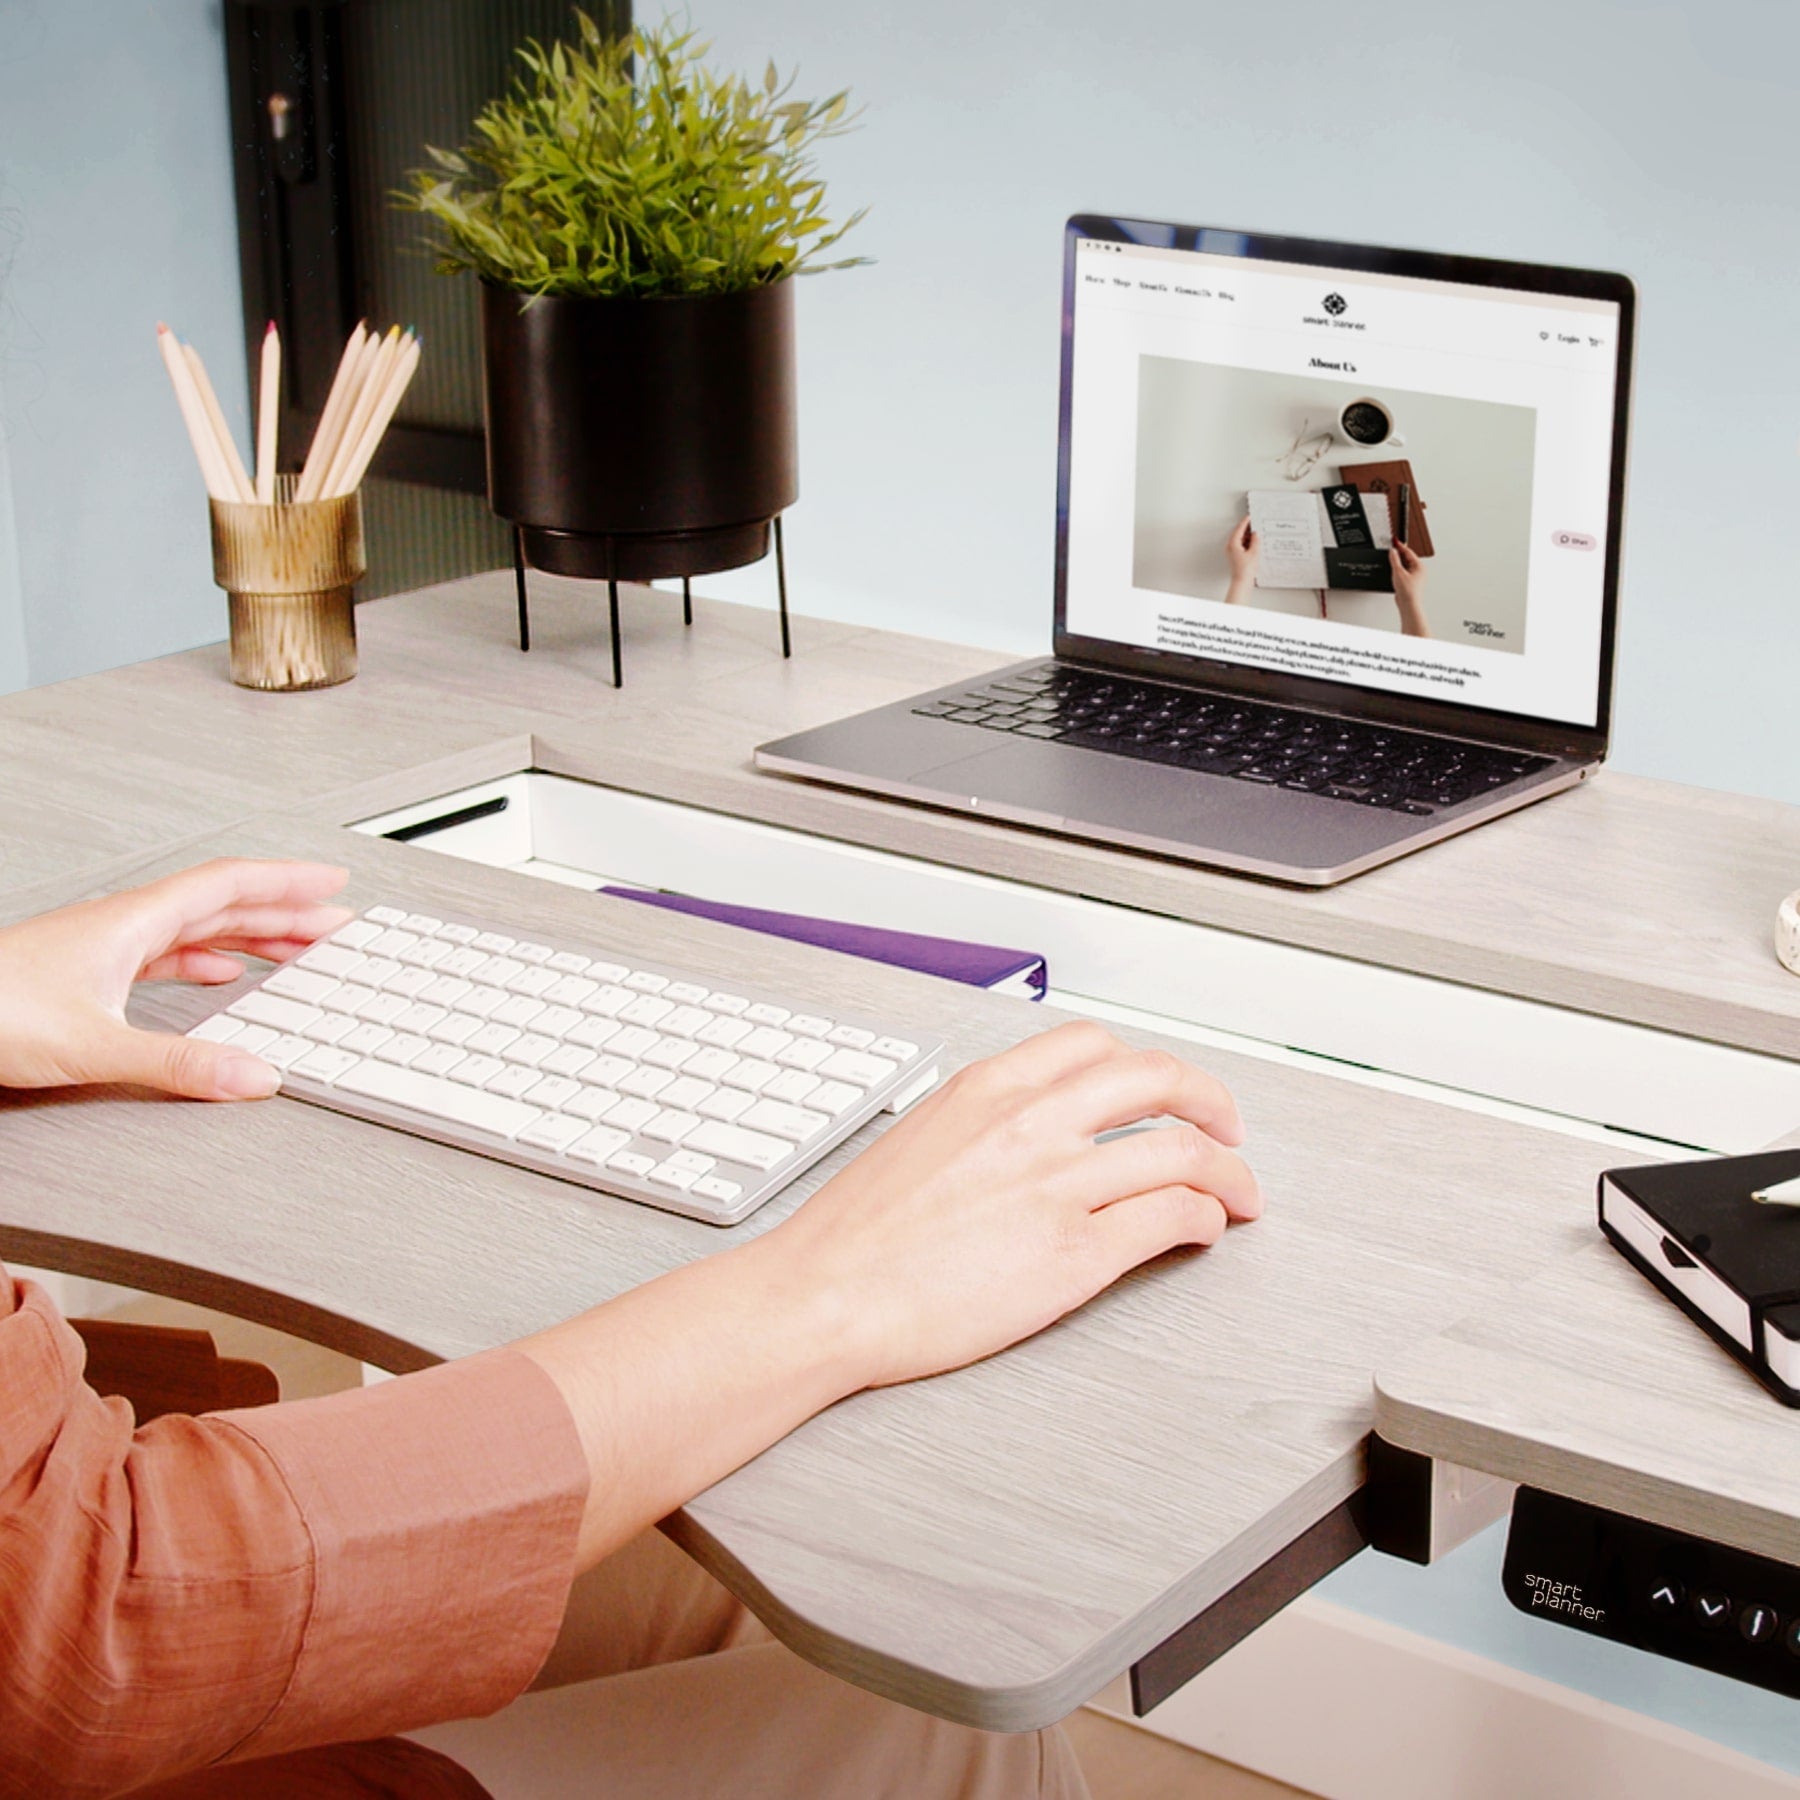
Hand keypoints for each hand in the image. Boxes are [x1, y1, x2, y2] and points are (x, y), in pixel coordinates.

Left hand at [0, 858, 350, 1099]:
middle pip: (221, 905)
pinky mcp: (89, 974)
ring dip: (252, 935)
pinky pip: (168, 955)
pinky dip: (208, 961)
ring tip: (294, 949)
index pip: (228, 884)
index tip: (332, 882)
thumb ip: (181, 1065)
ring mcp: (104, 948)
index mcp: (131, 923)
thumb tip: (253, 1076)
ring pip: (196, 929)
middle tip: (334, 922)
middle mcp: (121, 927)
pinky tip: (219, 977)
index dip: (287, 881)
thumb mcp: (95, 1046)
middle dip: (284, 912)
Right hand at [519, 1020, 1260, 1568]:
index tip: (1163, 1087)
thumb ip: (983, 1123)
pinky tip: (1203, 1230)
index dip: (1146, 1066)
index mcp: (988, 1088)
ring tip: (1240, 1192)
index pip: (1094, 1046)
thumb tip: (1027, 1132)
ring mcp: (1057, 1185)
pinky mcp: (1074, 1253)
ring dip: (1228, 1169)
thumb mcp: (918, 1139)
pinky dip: (1205, 1218)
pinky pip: (1169, 1217)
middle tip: (1228, 1126)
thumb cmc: (854, 1236)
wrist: (823, 1294)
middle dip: (1209, 1099)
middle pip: (1155, 1080)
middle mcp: (1029, 1122)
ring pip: (1181, 1150)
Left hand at [1223, 516, 1258, 604]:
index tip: (1250, 516)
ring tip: (1256, 533)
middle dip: (1247, 528)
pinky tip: (1254, 543)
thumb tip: (1255, 534)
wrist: (1242, 582)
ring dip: (1247, 536)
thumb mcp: (1254, 552)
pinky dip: (1247, 542)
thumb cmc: (1245, 570)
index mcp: (1233, 544)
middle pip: (1238, 533)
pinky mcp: (1235, 556)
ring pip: (1240, 539)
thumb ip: (1255, 540)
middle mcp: (1230, 547)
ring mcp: (1232, 552)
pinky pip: (1241, 545)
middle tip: (1255, 523)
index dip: (1245, 522)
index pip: (1239, 529)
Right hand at [1390, 540, 1430, 636]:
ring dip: (1397, 563)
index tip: (1394, 540)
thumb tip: (1392, 551)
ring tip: (1390, 560)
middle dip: (1398, 554)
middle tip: (1390, 549)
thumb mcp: (1398, 572)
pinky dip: (1397, 570)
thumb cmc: (1408, 591)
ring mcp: (1414, 577)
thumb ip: (1394, 560)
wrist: (1408, 604)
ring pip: (1404, 565)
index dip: (1400, 546)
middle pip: (1406, 557)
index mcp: (1419, 566)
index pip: (1408, 552)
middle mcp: (1419, 570)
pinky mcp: (1409, 582)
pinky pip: (1403, 572)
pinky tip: (1392, 572)